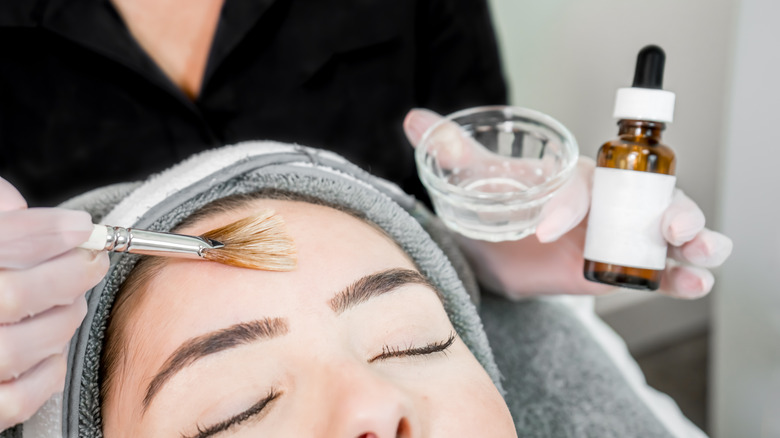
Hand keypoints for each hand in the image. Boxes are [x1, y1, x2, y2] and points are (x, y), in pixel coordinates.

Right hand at [0, 177, 108, 429]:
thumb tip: (35, 213)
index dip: (43, 231)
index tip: (82, 226)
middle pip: (10, 295)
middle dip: (65, 274)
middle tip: (91, 260)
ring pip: (16, 348)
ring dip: (61, 319)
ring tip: (72, 301)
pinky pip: (17, 399)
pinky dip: (47, 371)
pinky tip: (51, 348)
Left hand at [403, 108, 732, 298]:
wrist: (500, 250)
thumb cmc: (498, 207)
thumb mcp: (478, 183)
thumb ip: (454, 154)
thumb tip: (415, 121)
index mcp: (574, 175)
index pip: (579, 185)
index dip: (566, 205)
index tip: (542, 230)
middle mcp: (605, 201)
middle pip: (650, 196)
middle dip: (666, 206)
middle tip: (670, 224)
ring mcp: (618, 235)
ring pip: (667, 229)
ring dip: (690, 237)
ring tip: (698, 250)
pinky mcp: (621, 268)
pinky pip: (659, 271)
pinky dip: (680, 276)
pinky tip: (693, 283)